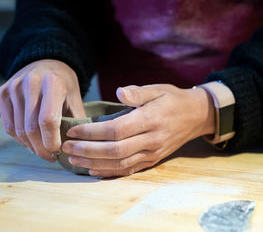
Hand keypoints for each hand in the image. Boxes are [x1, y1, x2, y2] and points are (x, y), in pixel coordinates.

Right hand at [0, 59, 85, 161]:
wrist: (45, 62)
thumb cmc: (64, 85)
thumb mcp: (75, 99)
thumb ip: (76, 122)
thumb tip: (77, 149)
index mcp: (53, 83)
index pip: (47, 120)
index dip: (51, 141)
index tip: (58, 152)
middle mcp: (31, 82)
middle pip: (31, 128)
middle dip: (41, 148)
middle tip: (50, 157)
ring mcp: (14, 87)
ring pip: (19, 130)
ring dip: (31, 146)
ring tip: (42, 151)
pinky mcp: (3, 92)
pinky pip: (9, 126)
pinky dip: (20, 139)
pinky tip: (31, 142)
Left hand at [62, 84, 214, 176]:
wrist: (196, 116)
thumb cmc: (172, 99)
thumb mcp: (158, 89)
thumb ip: (138, 92)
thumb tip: (119, 91)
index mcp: (150, 119)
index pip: (116, 130)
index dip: (92, 132)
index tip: (73, 131)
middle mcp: (151, 140)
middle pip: (114, 150)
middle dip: (87, 150)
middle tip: (66, 148)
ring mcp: (152, 153)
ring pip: (120, 163)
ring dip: (94, 163)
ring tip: (73, 160)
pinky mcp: (152, 160)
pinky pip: (129, 170)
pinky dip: (109, 172)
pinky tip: (93, 170)